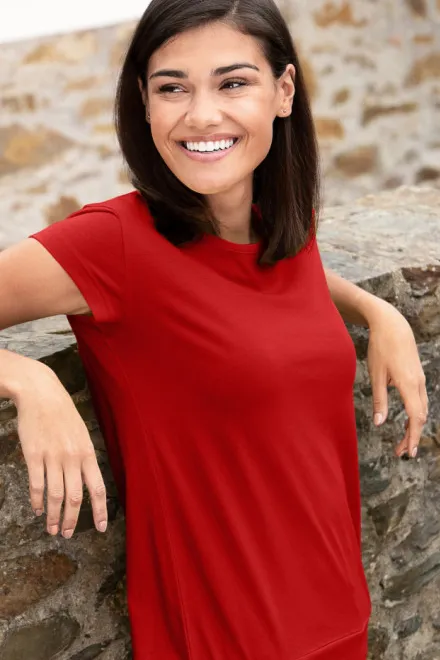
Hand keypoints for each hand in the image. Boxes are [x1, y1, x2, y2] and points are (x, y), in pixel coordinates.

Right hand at [15, 363, 107, 537]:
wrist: (41, 394)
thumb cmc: (62, 414)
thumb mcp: (81, 433)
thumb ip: (84, 457)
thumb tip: (86, 480)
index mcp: (87, 452)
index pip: (98, 487)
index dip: (100, 510)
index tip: (101, 527)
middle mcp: (72, 457)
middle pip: (76, 497)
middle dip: (73, 520)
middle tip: (68, 534)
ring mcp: (52, 457)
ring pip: (56, 495)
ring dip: (54, 516)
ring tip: (53, 529)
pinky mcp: (34, 455)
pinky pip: (36, 484)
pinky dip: (37, 501)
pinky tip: (37, 509)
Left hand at [367, 301, 428, 458]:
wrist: (392, 325)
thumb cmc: (381, 347)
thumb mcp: (375, 374)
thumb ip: (379, 400)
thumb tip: (379, 423)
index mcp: (408, 384)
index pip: (415, 417)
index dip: (413, 436)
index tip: (409, 452)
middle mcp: (418, 383)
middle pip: (421, 416)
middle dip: (413, 436)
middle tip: (401, 452)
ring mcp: (420, 379)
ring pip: (422, 409)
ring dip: (414, 426)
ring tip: (403, 441)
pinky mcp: (417, 375)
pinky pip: (421, 400)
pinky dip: (416, 414)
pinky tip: (408, 420)